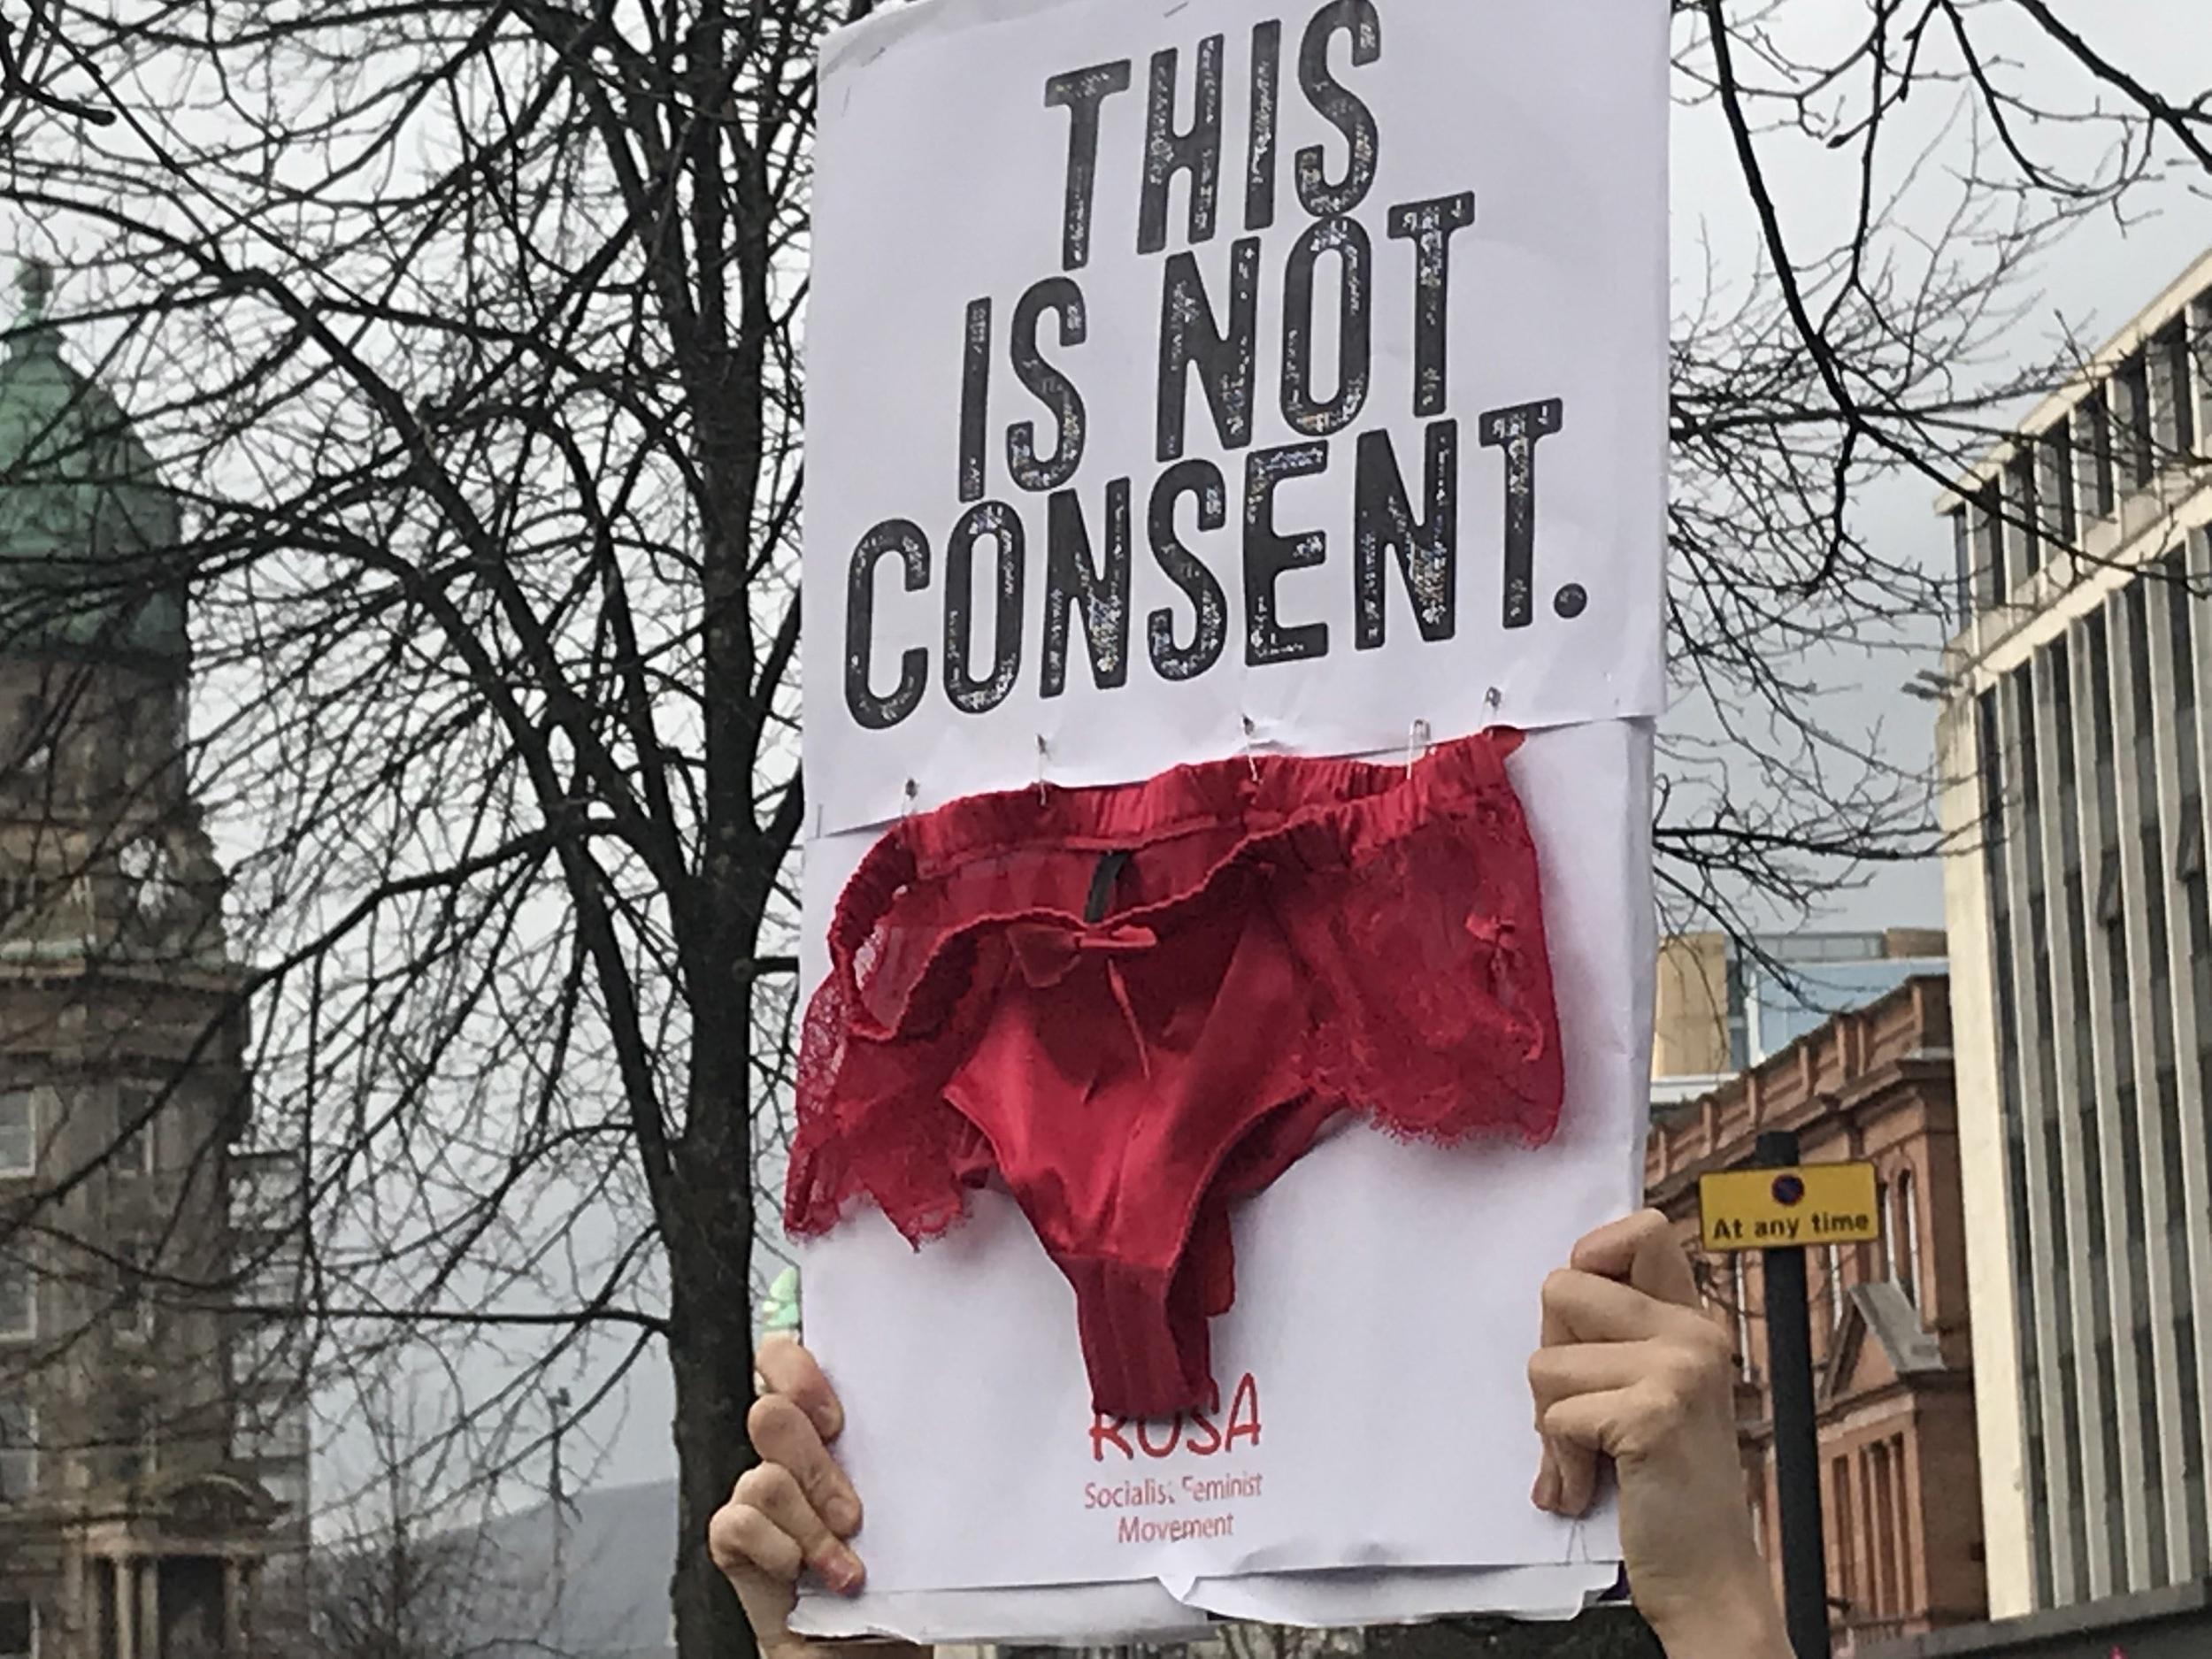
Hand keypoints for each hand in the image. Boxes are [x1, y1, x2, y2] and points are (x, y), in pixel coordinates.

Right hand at [708, 1338, 902, 1658]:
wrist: (862, 1647)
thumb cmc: (889, 1573)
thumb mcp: (901, 1502)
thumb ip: (893, 1456)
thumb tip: (932, 1424)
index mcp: (825, 1429)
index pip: (785, 1361)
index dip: (798, 1372)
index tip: (836, 1415)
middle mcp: (784, 1455)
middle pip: (771, 1414)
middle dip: (816, 1465)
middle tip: (851, 1509)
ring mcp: (756, 1496)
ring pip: (766, 1478)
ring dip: (814, 1526)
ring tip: (845, 1562)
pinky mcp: (734, 1540)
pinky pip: (741, 1524)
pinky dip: (783, 1552)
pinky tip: (808, 1575)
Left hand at [1528, 1211, 1789, 1658]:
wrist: (1710, 1579)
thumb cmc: (1668, 1487)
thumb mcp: (1656, 1392)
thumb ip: (1621, 1337)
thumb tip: (1557, 1286)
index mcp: (1691, 1321)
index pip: (1640, 1229)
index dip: (1591, 1257)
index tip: (1584, 1319)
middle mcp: (1693, 1334)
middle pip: (1562, 1288)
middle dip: (1551, 1355)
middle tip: (1580, 1409)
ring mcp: (1678, 1371)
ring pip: (1547, 1360)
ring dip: (1549, 1422)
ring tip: (1589, 1457)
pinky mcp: (1653, 1415)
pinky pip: (1556, 1416)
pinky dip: (1559, 1461)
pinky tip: (1588, 1486)